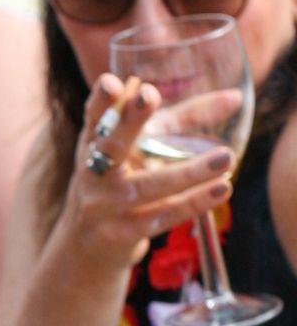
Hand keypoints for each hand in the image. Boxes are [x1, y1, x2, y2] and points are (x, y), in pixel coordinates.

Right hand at [60, 74, 233, 276]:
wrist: (89, 243)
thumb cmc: (123, 180)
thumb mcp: (145, 145)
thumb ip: (186, 117)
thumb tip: (236, 97)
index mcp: (94, 143)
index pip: (94, 117)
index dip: (101, 100)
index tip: (114, 82)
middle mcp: (93, 172)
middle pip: (112, 145)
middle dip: (130, 120)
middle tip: (150, 95)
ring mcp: (105, 205)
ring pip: (147, 186)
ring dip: (188, 173)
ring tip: (225, 157)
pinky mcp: (122, 233)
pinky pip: (163, 215)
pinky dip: (194, 203)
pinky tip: (221, 189)